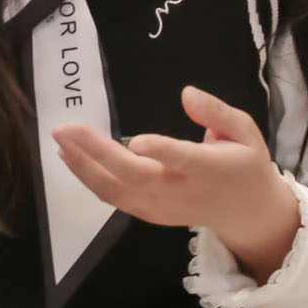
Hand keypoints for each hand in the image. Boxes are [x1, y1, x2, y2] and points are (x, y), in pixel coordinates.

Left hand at [57, 85, 301, 278]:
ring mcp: (162, 207)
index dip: (159, 151)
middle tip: (66, 128)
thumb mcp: (246, 131)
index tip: (135, 140)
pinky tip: (71, 159)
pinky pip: (114, 199)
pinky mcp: (149, 214)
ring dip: (83, 167)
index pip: (182, 160)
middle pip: (134, 176)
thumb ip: (217, 112)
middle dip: (96, 153)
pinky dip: (89, 180)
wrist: (246, 213)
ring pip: (115, 191)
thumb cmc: (245, 164)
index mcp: (210, 169)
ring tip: (60, 141)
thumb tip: (187, 94)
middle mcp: (181, 191)